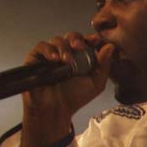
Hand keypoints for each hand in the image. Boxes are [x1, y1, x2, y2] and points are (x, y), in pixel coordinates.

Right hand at [20, 32, 114, 146]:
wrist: (56, 109)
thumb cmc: (75, 98)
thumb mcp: (96, 84)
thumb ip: (104, 66)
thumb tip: (110, 46)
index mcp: (81, 58)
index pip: (85, 42)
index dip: (90, 39)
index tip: (96, 41)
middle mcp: (66, 53)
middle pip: (71, 36)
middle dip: (76, 39)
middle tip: (79, 46)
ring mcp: (51, 54)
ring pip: (57, 40)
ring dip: (64, 47)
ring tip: (67, 61)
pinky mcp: (36, 57)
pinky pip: (42, 46)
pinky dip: (49, 50)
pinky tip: (54, 59)